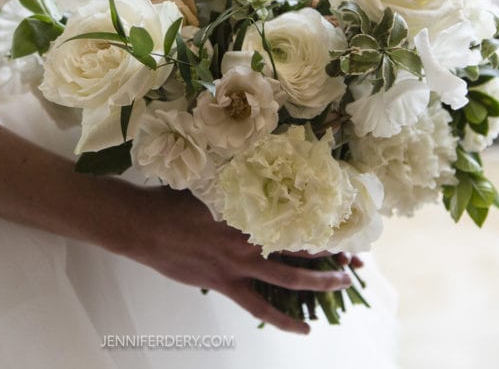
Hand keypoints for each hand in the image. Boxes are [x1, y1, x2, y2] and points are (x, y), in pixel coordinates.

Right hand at [116, 185, 353, 333]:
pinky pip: (260, 307)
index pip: (297, 217)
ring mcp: (239, 265)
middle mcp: (250, 239)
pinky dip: (283, 321)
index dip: (324, 222)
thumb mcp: (210, 185)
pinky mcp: (225, 284)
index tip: (345, 223)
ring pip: (290, 279)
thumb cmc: (173, 201)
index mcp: (249, 212)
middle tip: (356, 257)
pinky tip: (304, 330)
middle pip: (302, 248)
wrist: (143, 225)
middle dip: (332, 253)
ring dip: (320, 283)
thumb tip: (257, 169)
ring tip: (344, 284)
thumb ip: (236, 185)